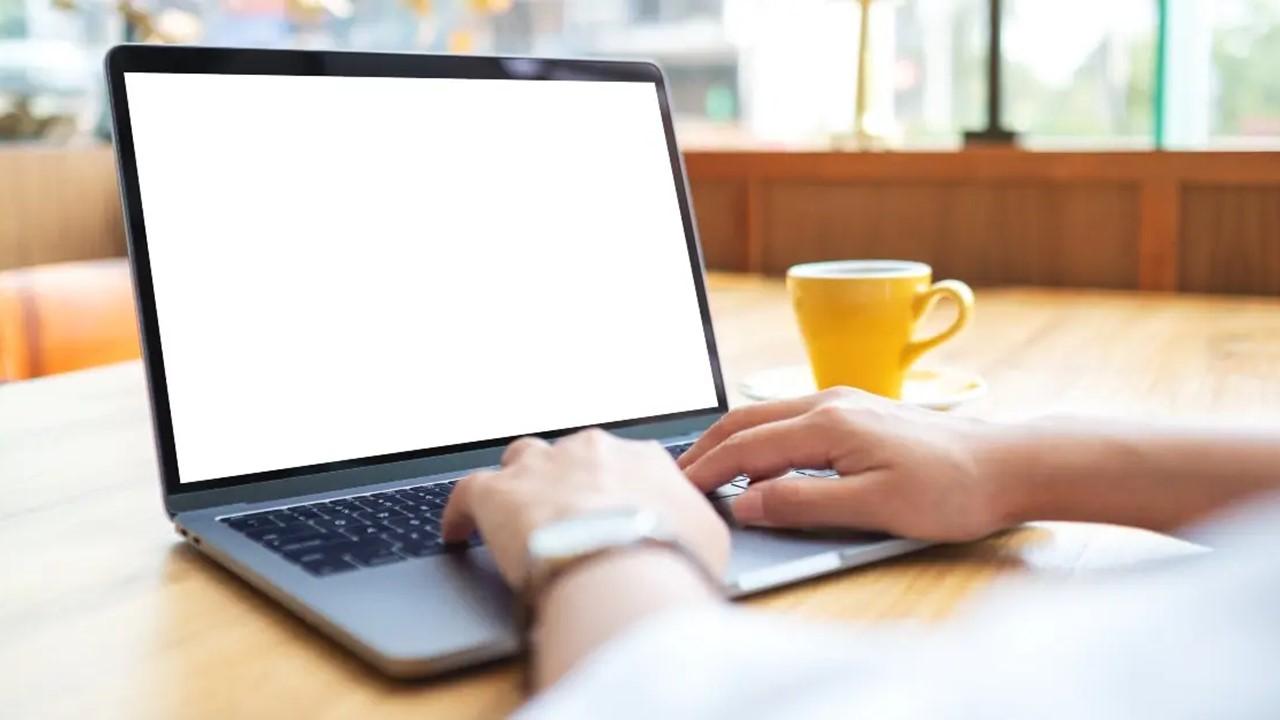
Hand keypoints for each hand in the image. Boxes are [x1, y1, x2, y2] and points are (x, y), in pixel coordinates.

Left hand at [442, 429, 730, 589]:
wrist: (622, 565)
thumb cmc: (671, 557)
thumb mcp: (709, 539)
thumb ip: (695, 526)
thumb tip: (692, 536)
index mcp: (641, 459)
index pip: (625, 464)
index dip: (616, 492)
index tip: (613, 512)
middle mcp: (590, 451)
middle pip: (571, 457)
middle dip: (567, 481)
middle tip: (567, 516)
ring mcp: (541, 468)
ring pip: (521, 461)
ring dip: (519, 484)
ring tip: (514, 512)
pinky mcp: (497, 494)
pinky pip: (467, 492)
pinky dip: (459, 511)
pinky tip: (455, 532)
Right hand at [678, 387, 1016, 541]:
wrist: (1008, 464)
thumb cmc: (950, 490)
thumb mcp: (873, 508)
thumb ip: (803, 502)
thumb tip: (745, 501)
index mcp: (828, 424)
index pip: (746, 447)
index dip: (706, 470)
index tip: (678, 492)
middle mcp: (830, 402)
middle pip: (747, 420)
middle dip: (706, 447)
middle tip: (677, 478)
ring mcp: (846, 402)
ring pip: (768, 415)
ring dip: (732, 439)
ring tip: (707, 467)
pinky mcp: (860, 411)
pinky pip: (792, 417)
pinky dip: (762, 436)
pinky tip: (762, 457)